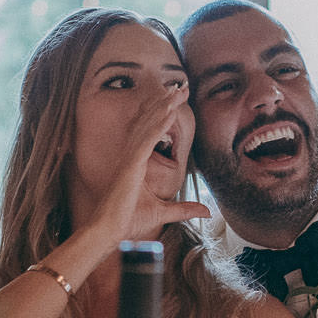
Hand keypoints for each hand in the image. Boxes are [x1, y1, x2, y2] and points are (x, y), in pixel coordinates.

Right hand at [92, 85, 209, 242]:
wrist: (110, 231)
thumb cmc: (129, 221)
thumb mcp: (164, 213)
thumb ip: (184, 209)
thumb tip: (206, 211)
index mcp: (136, 163)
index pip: (152, 131)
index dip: (163, 114)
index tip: (176, 100)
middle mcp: (132, 156)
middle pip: (150, 122)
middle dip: (165, 102)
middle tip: (180, 86)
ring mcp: (131, 159)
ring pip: (149, 125)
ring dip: (163, 106)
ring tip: (177, 90)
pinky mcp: (132, 165)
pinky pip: (147, 139)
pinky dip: (159, 124)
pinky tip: (170, 111)